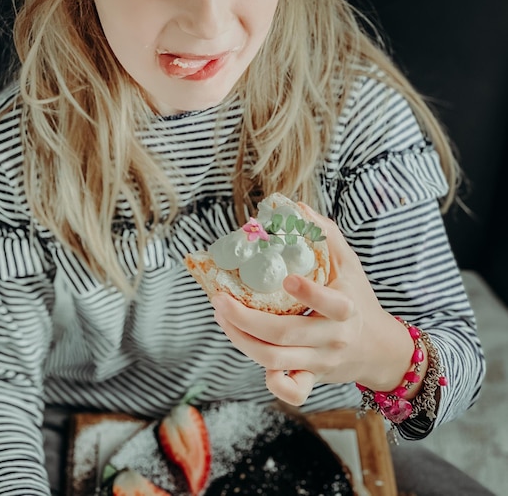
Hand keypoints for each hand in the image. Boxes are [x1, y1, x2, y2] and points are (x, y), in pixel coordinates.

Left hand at [211, 203, 414, 405]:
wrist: (379, 349)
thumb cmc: (358, 299)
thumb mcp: (350, 265)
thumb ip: (326, 236)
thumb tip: (297, 207)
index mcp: (346, 309)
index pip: (331, 305)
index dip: (309, 294)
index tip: (287, 278)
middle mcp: (333, 339)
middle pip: (285, 335)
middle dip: (245, 319)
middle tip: (219, 298)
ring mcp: (321, 363)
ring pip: (275, 360)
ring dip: (241, 340)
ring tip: (221, 316)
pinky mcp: (313, 378)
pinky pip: (291, 390)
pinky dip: (272, 382)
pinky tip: (248, 352)